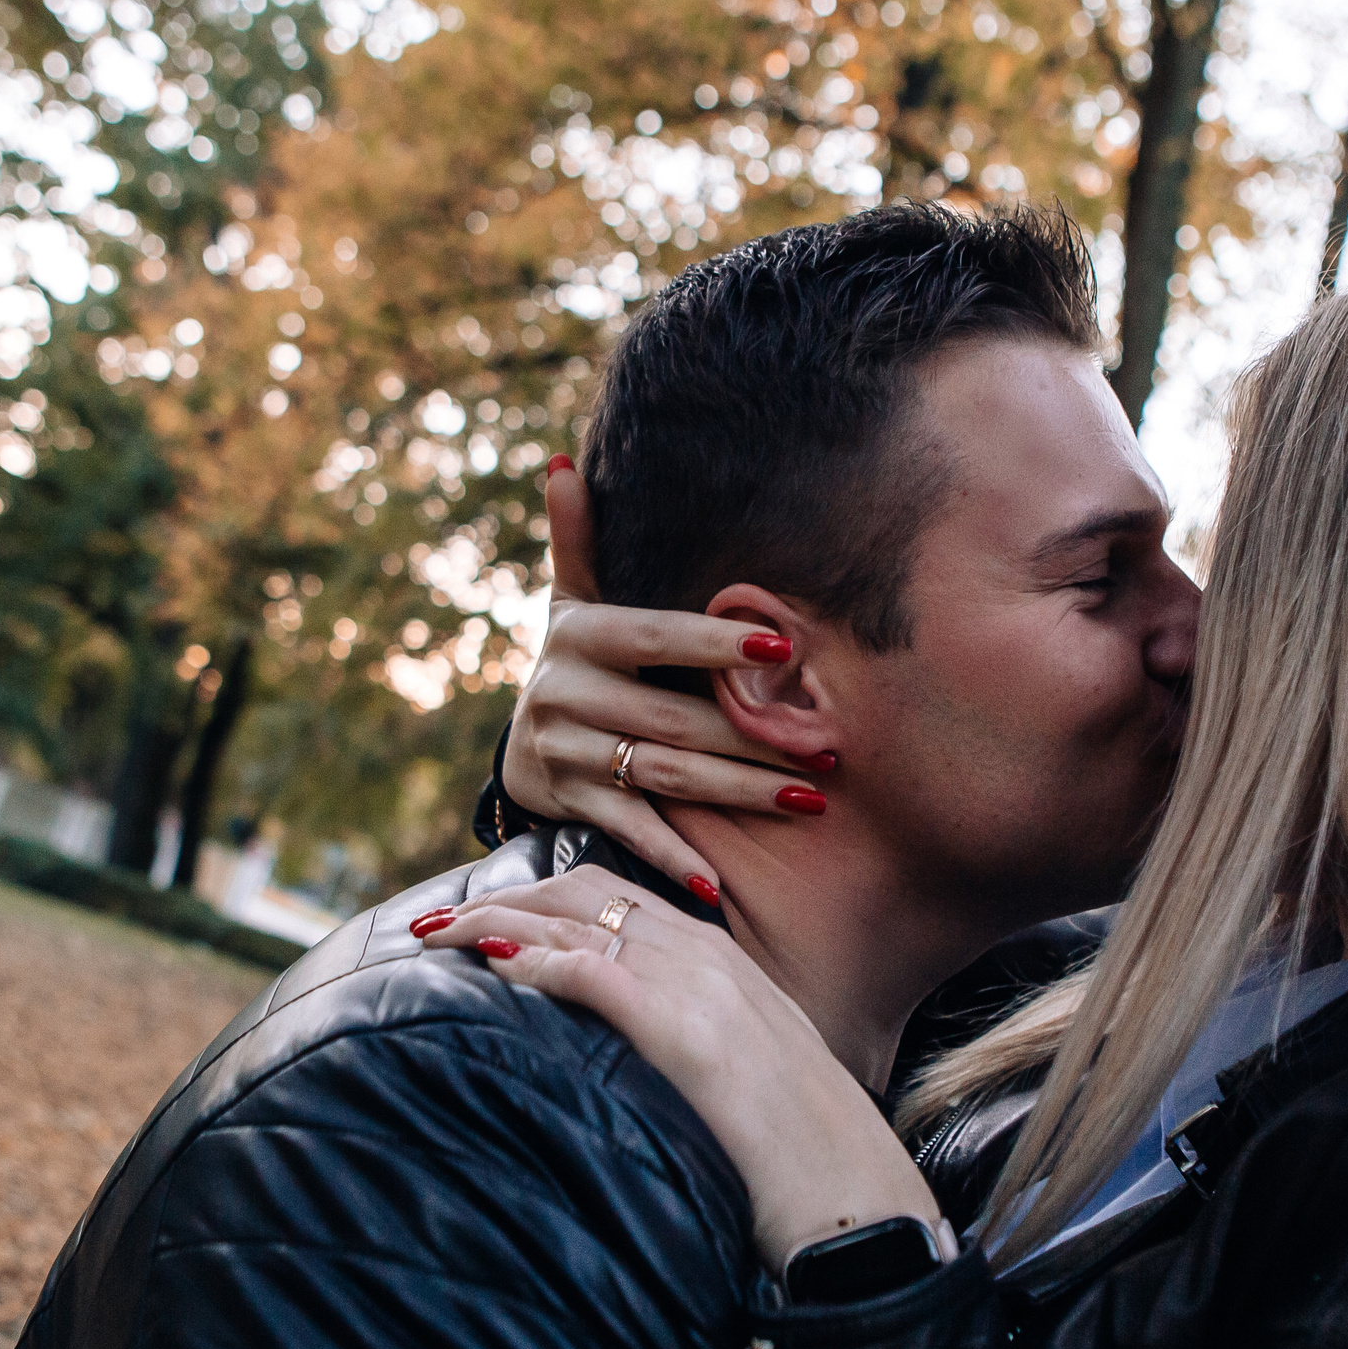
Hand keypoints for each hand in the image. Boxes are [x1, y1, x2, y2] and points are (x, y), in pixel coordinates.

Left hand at [435, 865, 944, 1271]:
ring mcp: (698, 989)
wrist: (856, 1200)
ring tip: (435, 936)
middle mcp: (707, 959)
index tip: (486, 914)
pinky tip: (490, 968)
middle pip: (583, 894)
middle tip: (437, 922)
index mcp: (725, 965)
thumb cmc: (805, 1159)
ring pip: (576, 923)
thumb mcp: (753, 1077)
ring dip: (494, 922)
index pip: (618, 897)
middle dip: (501, 898)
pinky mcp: (684, 1033)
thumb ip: (701, 1047)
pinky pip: (593, 973)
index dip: (542, 898)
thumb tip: (642, 1062)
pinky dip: (534, 963)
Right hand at [514, 464, 828, 896]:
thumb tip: (564, 462)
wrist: (520, 745)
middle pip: (671, 718)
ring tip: (807, 799)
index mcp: (579, 638)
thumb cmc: (578, 662)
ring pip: (663, 775)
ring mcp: (565, 755)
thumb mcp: (570, 602)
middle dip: (752, 738)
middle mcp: (564, 696)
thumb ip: (576, 539)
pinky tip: (718, 885)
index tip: (784, 652)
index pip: (655, 636)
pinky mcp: (569, 805)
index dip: (715, 645)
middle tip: (827, 747)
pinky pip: (627, 830)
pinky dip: (671, 858)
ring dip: (738, 791)